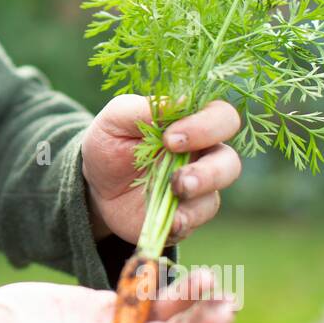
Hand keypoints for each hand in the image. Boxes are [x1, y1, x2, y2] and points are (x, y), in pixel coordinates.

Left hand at [81, 94, 241, 245]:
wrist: (94, 185)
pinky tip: (172, 219)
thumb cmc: (111, 143)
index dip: (205, 127)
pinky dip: (186, 220)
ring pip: (216, 195)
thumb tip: (182, 102)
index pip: (222, 118)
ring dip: (199, 195)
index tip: (169, 139)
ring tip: (176, 191)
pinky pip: (197, 220)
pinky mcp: (185, 216)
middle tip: (177, 175)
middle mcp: (202, 156)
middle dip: (210, 170)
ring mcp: (196, 189)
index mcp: (191, 124)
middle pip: (229, 161)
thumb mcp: (116, 119)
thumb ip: (144, 108)